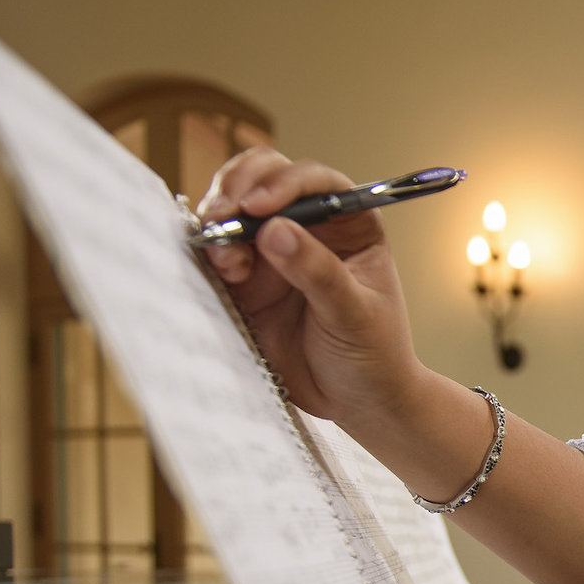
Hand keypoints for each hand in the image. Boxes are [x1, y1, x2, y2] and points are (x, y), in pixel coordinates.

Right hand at [196, 148, 429, 426]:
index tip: (261, 207)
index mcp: (350, 224)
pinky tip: (221, 268)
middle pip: (265, 180)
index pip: (315, 182)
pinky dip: (210, 251)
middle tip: (222, 215)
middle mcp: (309, 228)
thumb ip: (317, 272)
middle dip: (239, 189)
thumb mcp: (354, 314)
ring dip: (220, 220)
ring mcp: (272, 252)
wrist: (358, 402)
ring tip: (225, 255)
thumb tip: (275, 230)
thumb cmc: (374, 353)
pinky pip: (218, 252)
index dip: (284, 183)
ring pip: (234, 210)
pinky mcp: (246, 281)